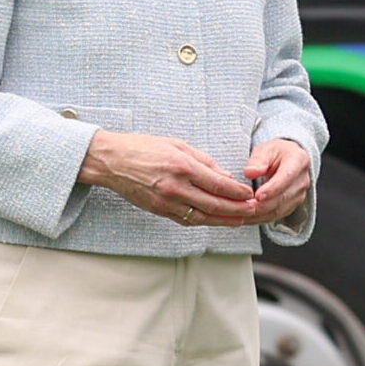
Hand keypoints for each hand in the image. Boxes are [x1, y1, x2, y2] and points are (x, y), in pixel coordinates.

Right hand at [78, 130, 261, 227]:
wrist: (111, 161)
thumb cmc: (143, 147)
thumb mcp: (177, 144)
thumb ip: (203, 160)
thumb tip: (225, 176)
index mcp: (182, 167)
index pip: (218, 184)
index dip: (237, 192)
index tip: (250, 194)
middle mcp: (175, 187)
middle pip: (214, 205)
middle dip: (237, 209)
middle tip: (253, 210)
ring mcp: (166, 202)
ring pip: (202, 217)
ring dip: (224, 221)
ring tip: (240, 220)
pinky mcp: (158, 210)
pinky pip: (186, 220)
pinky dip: (203, 221)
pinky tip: (215, 221)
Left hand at [238, 139, 312, 225]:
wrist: (286, 159)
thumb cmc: (275, 153)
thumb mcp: (265, 149)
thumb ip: (258, 159)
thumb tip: (250, 172)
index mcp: (298, 160)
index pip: (286, 177)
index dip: (272, 188)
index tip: (257, 195)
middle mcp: (302, 180)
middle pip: (283, 197)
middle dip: (262, 205)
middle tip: (243, 207)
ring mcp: (299, 194)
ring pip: (279, 210)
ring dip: (260, 215)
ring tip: (242, 214)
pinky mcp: (293, 205)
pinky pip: (276, 215)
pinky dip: (260, 218)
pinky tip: (247, 218)